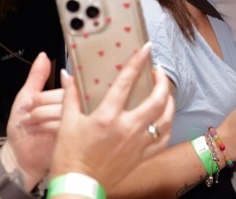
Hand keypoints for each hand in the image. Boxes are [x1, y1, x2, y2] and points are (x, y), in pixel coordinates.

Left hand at [1, 52, 63, 189]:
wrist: (20, 156)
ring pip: (61, 110)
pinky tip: (35, 130)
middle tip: (27, 112)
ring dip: (39, 116)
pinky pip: (61, 125)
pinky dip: (43, 126)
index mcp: (64, 97)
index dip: (45, 94)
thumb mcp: (25, 98)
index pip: (64, 86)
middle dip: (40, 105)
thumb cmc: (23, 130)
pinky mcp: (71, 137)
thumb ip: (36, 77)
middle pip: (64, 97)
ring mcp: (73, 123)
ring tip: (28, 123)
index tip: (32, 101)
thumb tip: (43, 56)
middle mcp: (72, 108)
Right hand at [49, 42, 173, 191]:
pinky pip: (163, 138)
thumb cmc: (70, 157)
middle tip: (158, 71)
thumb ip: (70, 96)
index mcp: (107, 117)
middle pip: (156, 99)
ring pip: (165, 118)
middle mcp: (127, 128)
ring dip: (168, 101)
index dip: (137, 63)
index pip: (126, 83)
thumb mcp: (67, 123)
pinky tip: (164, 118)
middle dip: (162, 81)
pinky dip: (167, 125)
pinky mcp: (142, 156)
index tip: (146, 50)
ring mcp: (138, 143)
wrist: (78, 186)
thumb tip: (68, 75)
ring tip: (164, 92)